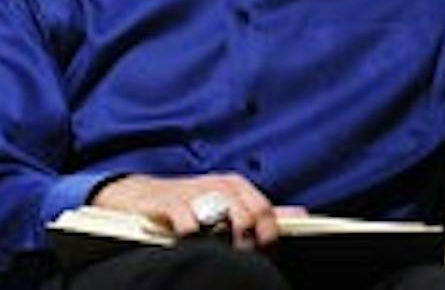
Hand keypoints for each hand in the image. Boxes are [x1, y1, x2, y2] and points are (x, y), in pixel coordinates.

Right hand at [90, 173, 303, 248]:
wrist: (142, 196)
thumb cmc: (191, 203)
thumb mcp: (228, 202)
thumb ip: (261, 211)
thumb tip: (301, 215)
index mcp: (236, 185)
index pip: (264, 210)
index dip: (267, 237)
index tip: (263, 256)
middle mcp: (218, 186)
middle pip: (246, 217)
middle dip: (246, 244)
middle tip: (238, 259)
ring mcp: (194, 193)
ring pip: (221, 219)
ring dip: (223, 243)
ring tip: (218, 254)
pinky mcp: (170, 203)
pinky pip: (188, 223)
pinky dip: (193, 238)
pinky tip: (192, 247)